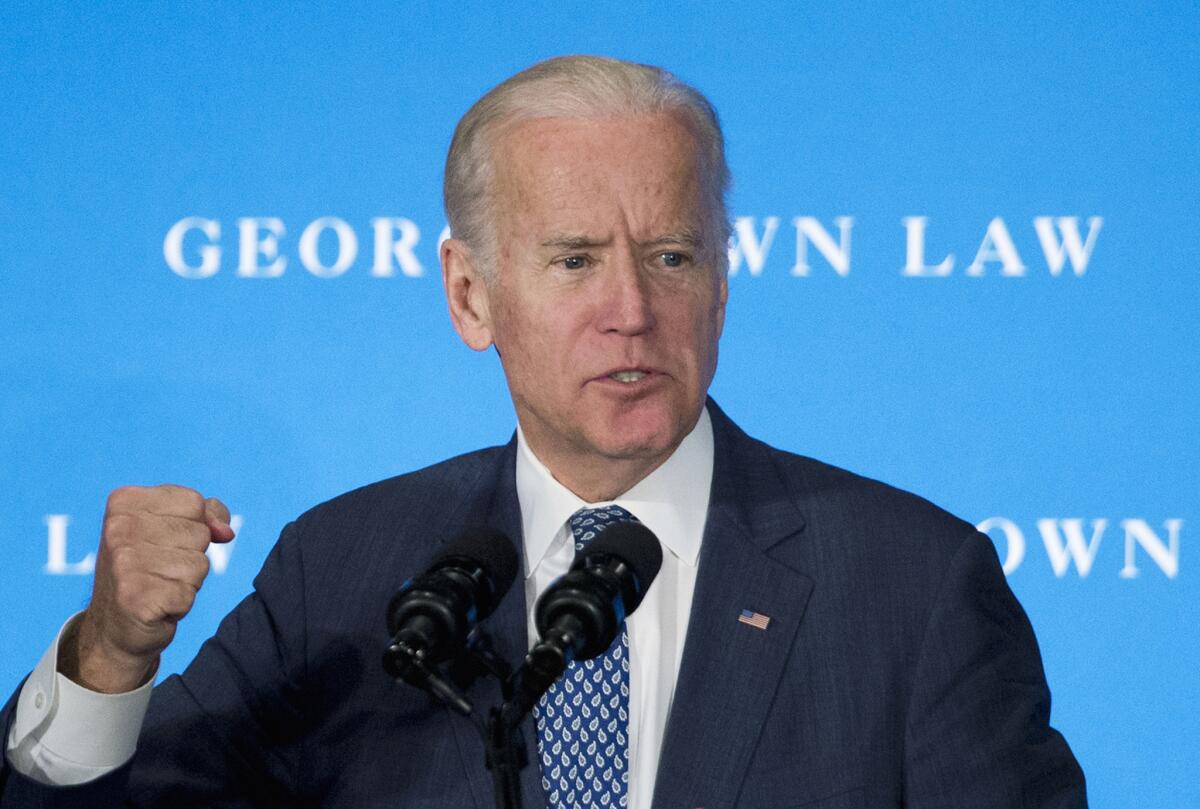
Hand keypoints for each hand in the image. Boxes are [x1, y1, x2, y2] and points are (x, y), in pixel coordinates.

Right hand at [59, 485, 234, 692]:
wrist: (112, 628)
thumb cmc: (146, 570)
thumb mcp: (168, 527)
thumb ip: (204, 514)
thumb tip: (225, 532)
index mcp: (125, 502)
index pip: (193, 501)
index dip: (193, 525)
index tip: (163, 542)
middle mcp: (120, 528)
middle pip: (199, 532)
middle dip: (191, 554)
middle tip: (159, 569)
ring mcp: (125, 563)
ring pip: (199, 563)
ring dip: (187, 580)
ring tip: (159, 585)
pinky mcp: (136, 597)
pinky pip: (189, 592)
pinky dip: (180, 603)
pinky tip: (156, 605)